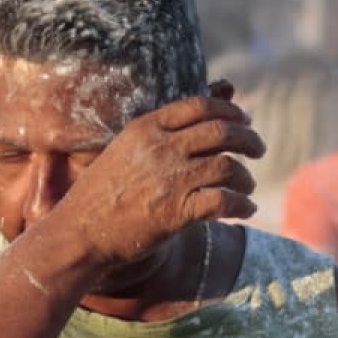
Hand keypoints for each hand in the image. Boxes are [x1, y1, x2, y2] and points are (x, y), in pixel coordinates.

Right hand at [48, 83, 264, 268]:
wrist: (79, 232)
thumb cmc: (104, 191)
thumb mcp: (127, 149)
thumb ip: (163, 130)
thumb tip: (203, 105)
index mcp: (147, 128)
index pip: (202, 105)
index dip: (231, 109)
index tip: (244, 118)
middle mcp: (160, 148)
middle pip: (223, 131)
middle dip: (249, 138)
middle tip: (258, 150)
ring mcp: (169, 179)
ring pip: (228, 166)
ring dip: (246, 177)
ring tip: (248, 187)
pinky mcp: (175, 212)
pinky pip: (224, 202)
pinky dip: (242, 206)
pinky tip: (246, 211)